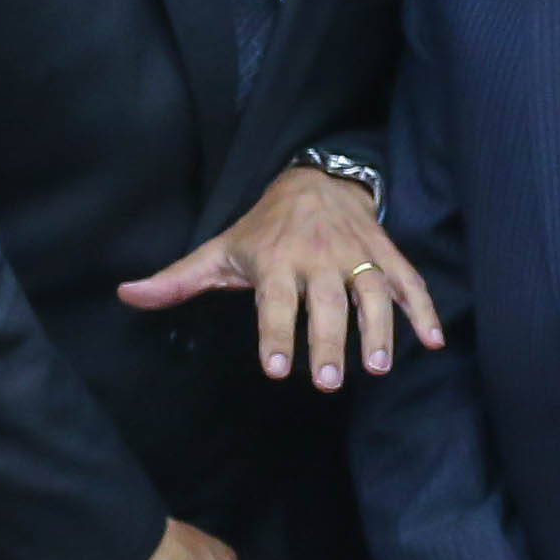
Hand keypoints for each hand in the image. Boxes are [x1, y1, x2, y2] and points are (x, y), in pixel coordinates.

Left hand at [118, 165, 440, 391]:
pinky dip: (424, 310)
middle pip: (327, 302)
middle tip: (329, 381)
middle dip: (328, 341)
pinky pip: (409, 282)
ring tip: (377, 367)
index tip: (275, 368)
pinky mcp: (386, 255)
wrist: (316, 178)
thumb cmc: (263, 228)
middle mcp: (319, 258)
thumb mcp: (220, 249)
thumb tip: (127, 295)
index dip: (275, 333)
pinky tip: (432, 342)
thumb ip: (178, 279)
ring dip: (379, 330)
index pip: (276, 300)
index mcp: (277, 260)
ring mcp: (357, 256)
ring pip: (372, 293)